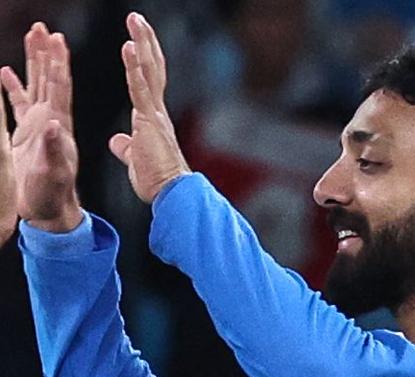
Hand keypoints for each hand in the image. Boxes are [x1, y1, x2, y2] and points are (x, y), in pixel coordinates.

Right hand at [0, 22, 81, 232]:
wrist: (48, 209)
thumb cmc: (53, 194)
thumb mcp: (55, 172)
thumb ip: (53, 149)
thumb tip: (53, 125)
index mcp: (60, 126)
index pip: (60, 88)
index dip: (59, 64)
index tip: (58, 41)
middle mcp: (52, 121)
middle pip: (49, 80)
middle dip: (46, 53)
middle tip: (43, 28)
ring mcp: (39, 126)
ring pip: (35, 87)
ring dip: (33, 63)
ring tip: (30, 38)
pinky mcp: (26, 135)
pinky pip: (17, 104)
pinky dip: (12, 87)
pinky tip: (4, 72)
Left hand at [109, 12, 189, 203]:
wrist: (171, 193)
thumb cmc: (156, 180)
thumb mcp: (135, 159)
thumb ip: (127, 146)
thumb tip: (117, 141)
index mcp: (153, 118)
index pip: (148, 81)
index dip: (143, 59)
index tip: (136, 39)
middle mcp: (157, 111)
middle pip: (152, 68)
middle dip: (145, 42)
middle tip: (136, 18)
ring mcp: (155, 114)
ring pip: (149, 72)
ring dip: (141, 44)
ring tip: (135, 20)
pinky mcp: (150, 121)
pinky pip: (141, 89)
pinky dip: (135, 68)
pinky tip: (130, 48)